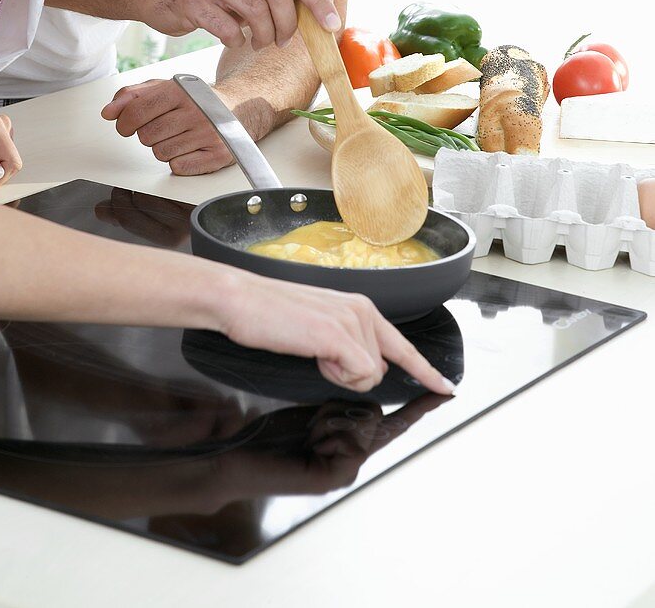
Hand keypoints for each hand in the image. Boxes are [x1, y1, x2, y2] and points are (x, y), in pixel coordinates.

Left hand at [101, 78, 236, 174]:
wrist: (236, 107)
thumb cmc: (193, 99)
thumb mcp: (162, 88)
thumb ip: (131, 96)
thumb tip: (108, 112)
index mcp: (179, 91)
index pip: (136, 112)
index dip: (125, 123)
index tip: (127, 126)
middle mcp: (196, 111)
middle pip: (146, 136)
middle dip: (148, 135)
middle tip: (162, 128)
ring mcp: (208, 133)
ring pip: (161, 153)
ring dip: (163, 148)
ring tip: (178, 137)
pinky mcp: (218, 154)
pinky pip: (179, 167)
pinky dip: (179, 161)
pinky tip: (189, 149)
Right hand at [146, 0, 340, 48]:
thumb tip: (324, 3)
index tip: (331, 25)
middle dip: (288, 24)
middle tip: (283, 41)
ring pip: (255, 11)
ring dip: (265, 35)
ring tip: (259, 42)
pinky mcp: (192, 1)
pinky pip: (227, 28)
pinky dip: (237, 40)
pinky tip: (234, 39)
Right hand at [217, 271, 456, 396]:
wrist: (241, 300)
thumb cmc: (270, 315)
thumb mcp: (319, 328)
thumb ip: (348, 344)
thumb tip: (368, 368)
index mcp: (360, 307)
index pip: (402, 345)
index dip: (426, 370)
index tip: (446, 387)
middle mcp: (363, 310)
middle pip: (380, 370)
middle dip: (351, 375)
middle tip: (318, 354)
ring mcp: (353, 321)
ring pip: (370, 376)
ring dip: (339, 374)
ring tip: (310, 348)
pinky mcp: (339, 335)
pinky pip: (359, 374)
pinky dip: (337, 374)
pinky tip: (315, 352)